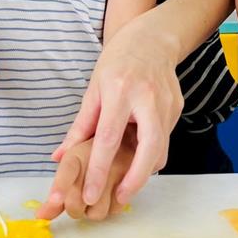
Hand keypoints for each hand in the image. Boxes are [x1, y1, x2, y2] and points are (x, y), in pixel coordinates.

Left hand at [38, 134, 135, 220]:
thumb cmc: (96, 150)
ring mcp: (118, 169)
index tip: (55, 199)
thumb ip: (59, 186)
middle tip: (78, 199)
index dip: (61, 186)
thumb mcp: (74, 159)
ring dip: (93, 211)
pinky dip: (111, 208)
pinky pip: (116, 209)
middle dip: (74, 208)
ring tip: (95, 196)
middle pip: (78, 201)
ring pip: (98, 211)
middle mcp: (99, 159)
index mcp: (79, 152)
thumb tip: (40, 214)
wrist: (130, 135)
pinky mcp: (135, 179)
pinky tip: (111, 194)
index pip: (68, 169)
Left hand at [52, 12, 181, 206]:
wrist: (152, 39)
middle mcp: (147, 97)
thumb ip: (80, 125)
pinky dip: (153, 153)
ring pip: (161, 148)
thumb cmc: (118, 61)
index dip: (98, 169)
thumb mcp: (94, 88)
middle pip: (148, 148)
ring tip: (127, 182)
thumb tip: (59, 157)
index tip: (90, 193)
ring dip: (145, 170)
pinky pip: (165, 139)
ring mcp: (167, 103)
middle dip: (135, 179)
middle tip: (120, 198)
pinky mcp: (178, 107)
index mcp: (120, 90)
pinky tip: (140, 156)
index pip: (109, 138)